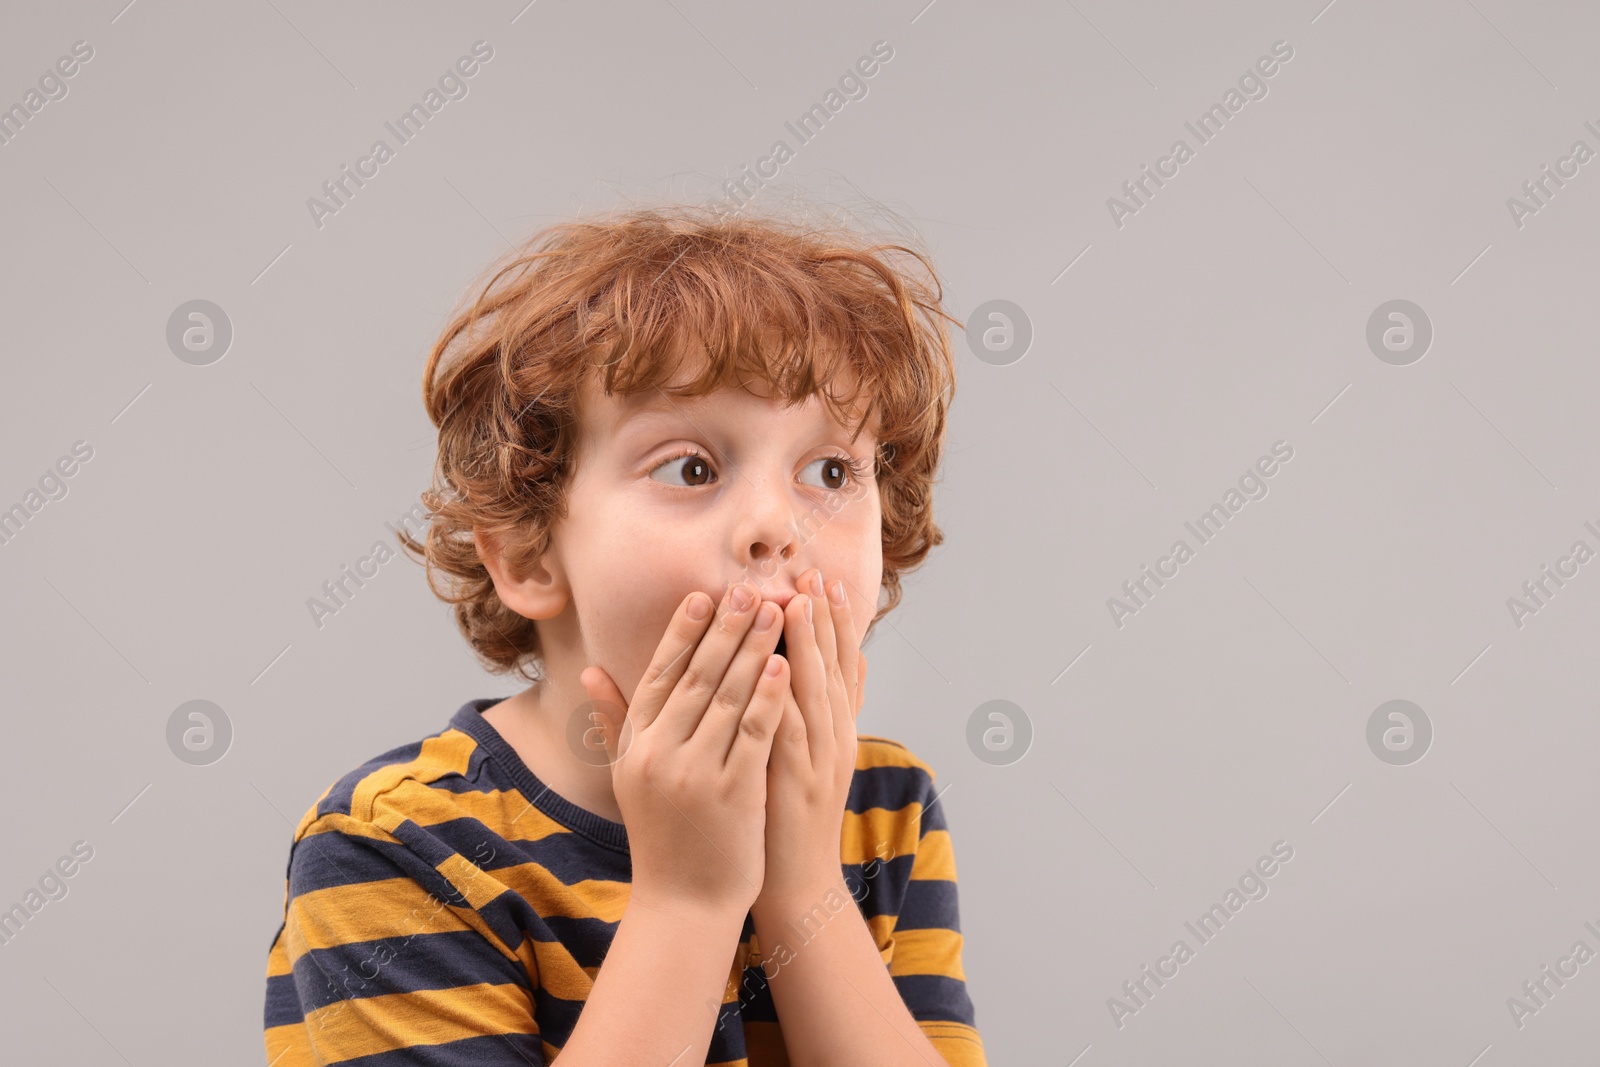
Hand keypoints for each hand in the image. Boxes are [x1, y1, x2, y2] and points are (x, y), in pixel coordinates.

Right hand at [580, 582, 789, 916]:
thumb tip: (591, 669)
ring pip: (729, 697)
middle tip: (748, 588)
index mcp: (637, 745)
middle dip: (726, 628)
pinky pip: (754, 734)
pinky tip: (786, 665)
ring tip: (776, 611)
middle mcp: (660, 754)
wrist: (683, 903)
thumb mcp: (628, 775)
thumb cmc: (662, 835)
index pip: (661, 674)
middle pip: (698, 677)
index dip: (683, 632)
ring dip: (754, 649)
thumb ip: (614, 719)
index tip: (702, 594)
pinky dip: (769, 696)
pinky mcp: (732, 793)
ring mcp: (696, 773)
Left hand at [757, 567, 867, 905]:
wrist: (796, 884)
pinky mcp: (798, 780)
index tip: (823, 580)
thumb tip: (813, 670)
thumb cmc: (785, 819)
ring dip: (810, 644)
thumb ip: (808, 715)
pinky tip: (781, 665)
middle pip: (834, 667)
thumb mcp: (803, 759)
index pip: (838, 664)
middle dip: (825, 618)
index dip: (833, 622)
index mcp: (833, 731)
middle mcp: (834, 738)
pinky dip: (788, 694)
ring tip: (799, 600)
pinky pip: (794, 728)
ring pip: (817, 690)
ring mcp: (820, 758)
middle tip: (815, 573)